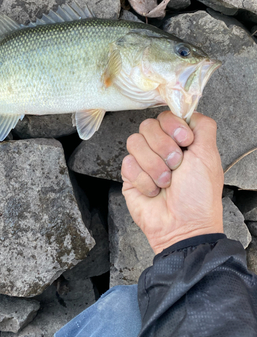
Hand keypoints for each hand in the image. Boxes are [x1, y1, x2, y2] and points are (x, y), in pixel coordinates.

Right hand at [121, 112, 223, 253]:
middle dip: (164, 147)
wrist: (182, 225)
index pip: (166, 116)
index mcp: (180, 141)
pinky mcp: (130, 176)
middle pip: (148, 126)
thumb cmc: (198, 195)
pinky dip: (144, 180)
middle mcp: (161, 148)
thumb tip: (188, 111)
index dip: (173, 126)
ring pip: (135, 142)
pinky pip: (127, 164)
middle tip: (176, 166)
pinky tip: (153, 191)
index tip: (185, 142)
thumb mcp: (209, 155)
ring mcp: (144, 161)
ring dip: (154, 165)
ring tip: (166, 182)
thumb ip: (203, 127)